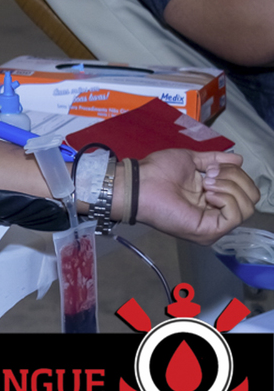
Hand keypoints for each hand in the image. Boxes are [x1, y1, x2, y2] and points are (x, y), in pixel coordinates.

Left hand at [135, 149, 259, 244]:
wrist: (141, 182)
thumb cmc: (159, 170)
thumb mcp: (192, 160)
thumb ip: (215, 160)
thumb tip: (239, 159)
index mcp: (213, 199)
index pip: (246, 190)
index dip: (235, 173)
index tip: (211, 167)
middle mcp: (216, 214)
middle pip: (251, 198)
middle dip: (235, 178)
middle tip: (208, 175)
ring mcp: (214, 225)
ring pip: (247, 207)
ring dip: (229, 187)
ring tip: (205, 184)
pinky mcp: (209, 231)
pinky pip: (235, 216)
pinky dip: (227, 199)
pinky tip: (208, 194)